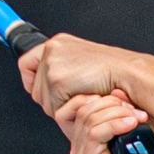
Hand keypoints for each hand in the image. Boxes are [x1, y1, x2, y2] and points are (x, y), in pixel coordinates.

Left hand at [18, 33, 144, 116]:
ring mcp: (52, 64)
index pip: (26, 63)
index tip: (35, 88)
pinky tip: (83, 100)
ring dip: (61, 106)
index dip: (30, 80)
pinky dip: (69, 110)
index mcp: (58, 43)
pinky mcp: (57, 80)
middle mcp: (52, 50)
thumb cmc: (114, 72)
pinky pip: (54, 107)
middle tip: (72, 98)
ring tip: (82, 97)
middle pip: (35, 88)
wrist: (127, 73)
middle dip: (51, 99)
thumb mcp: (83, 62)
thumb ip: (64, 69)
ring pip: (43, 100)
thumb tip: (48, 86)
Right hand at [57, 90, 153, 153]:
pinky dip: (114, 124)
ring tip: (138, 119)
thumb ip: (126, 109)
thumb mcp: (139, 127)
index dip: (100, 95)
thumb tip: (117, 89)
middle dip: (112, 103)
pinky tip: (131, 125)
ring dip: (116, 112)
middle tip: (136, 111)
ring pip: (89, 118)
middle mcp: (79, 148)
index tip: (126, 100)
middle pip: (83, 108)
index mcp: (86, 138)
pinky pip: (94, 134)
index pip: (77, 105)